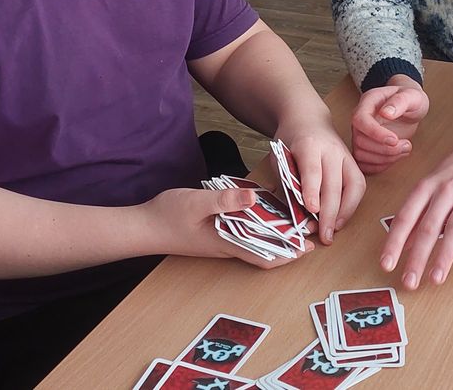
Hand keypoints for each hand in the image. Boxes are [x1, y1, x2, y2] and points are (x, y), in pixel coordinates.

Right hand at [144, 186, 310, 268]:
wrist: (143, 227)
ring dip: (276, 233)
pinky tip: (263, 210)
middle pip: (265, 250)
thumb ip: (225, 200)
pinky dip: (258, 225)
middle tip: (309, 228)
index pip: (265, 256)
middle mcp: (227, 245)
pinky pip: (243, 232)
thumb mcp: (197, 202)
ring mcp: (221, 240)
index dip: (289, 253)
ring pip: (256, 241)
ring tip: (293, 218)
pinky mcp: (214, 232)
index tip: (309, 244)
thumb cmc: (167, 216)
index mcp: (227, 242)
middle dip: (289, 242)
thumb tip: (256, 197)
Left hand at [276, 119, 365, 244]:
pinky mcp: (354, 162)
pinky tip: (341, 218)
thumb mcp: (280, 158)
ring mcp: (345, 155)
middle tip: (324, 236)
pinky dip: (352, 205)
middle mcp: (331, 149)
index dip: (312, 190)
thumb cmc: (290, 141)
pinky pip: (359, 186)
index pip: (312, 170)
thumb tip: (296, 214)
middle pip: (334, 183)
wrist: (307, 119)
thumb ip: (288, 182)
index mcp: (308, 144)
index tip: (311, 210)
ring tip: (334, 230)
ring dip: (345, 212)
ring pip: (353, 186)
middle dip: (329, 213)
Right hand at [350, 79, 429, 174]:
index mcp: (368, 102)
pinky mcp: (366, 148)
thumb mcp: (412, 95)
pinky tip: (396, 157)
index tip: (395, 139)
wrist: (410, 107)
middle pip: (360, 141)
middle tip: (407, 145)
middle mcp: (360, 119)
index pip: (360, 120)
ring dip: (385, 159)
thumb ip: (400, 101)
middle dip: (385, 149)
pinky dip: (380, 166)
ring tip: (405, 150)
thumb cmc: (410, 98)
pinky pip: (364, 164)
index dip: (375, 133)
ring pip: (361, 154)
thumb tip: (386, 113)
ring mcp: (361, 134)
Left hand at [379, 130, 452, 288]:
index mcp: (425, 187)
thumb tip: (401, 246)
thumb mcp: (428, 189)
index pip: (406, 217)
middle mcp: (445, 190)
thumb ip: (416, 217)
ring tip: (435, 279)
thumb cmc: (451, 175)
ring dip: (444, 256)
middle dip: (418, 257)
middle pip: (429, 227)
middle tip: (410, 282)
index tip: (387, 264)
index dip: (394, 242)